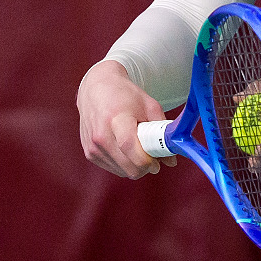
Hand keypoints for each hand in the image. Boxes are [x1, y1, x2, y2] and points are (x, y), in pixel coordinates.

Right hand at [77, 59, 177, 178]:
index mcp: (116, 119)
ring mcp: (92, 146)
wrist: (96, 88)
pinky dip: (123, 164)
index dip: (147, 161)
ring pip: (122, 172)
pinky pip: (113, 169)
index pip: (130, 147)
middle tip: (151, 155)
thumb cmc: (124, 95)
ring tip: (137, 147)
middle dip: (145, 167)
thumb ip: (162, 132)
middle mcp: (100, 135)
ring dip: (134, 166)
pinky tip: (125, 149)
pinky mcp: (89, 153)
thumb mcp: (149, 106)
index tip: (157, 162)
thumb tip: (172, 160)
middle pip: (128, 167)